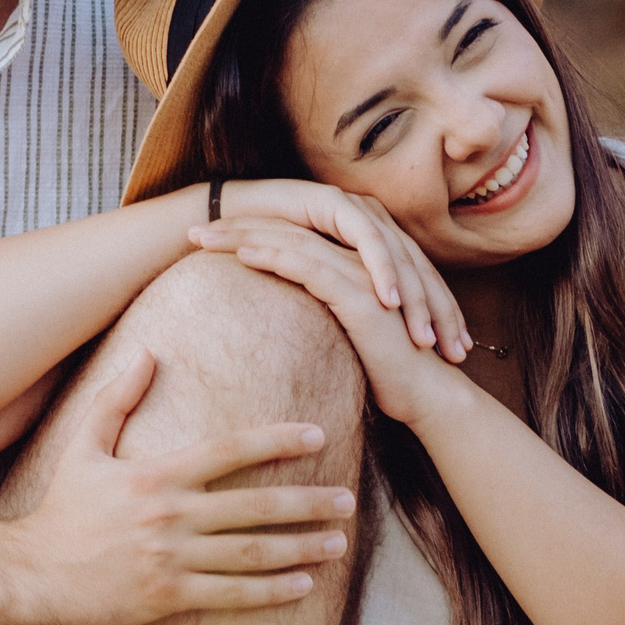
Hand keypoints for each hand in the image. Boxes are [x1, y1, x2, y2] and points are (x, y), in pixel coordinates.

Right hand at [6, 340, 356, 624]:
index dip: (276, 440)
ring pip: (251, 552)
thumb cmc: (60, 510)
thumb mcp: (83, 448)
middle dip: (307, 501)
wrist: (27, 573)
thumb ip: (118, 399)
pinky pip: (230, 595)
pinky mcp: (165, 596)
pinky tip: (303, 586)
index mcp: (156, 475)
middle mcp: (169, 514)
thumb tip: (148, 352)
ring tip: (338, 543)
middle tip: (348, 500)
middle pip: (254, 504)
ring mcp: (170, 557)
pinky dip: (270, 591)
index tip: (317, 434)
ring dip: (300, 547)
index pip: (229, 449)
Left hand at [190, 216, 467, 424]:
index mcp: (351, 268)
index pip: (292, 241)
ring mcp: (360, 274)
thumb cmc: (391, 375)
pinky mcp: (360, 295)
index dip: (249, 237)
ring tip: (203, 237)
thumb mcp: (349, 342)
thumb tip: (286, 337)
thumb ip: (324, 325)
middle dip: (237, 228)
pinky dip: (274, 257)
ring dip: (243, 237)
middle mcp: (356, 261)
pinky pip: (309, 267)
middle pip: (286, 233)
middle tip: (193, 229)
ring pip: (291, 243)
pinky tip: (242, 254)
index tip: (209, 242)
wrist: (430, 395)